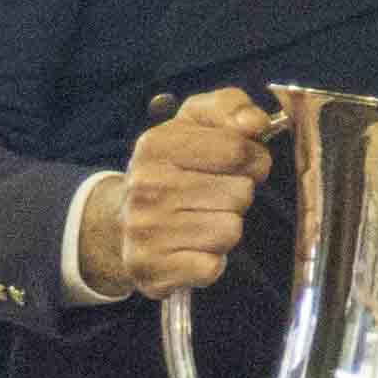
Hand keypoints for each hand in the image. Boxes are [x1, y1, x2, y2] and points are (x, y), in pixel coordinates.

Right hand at [79, 87, 271, 300]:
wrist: (122, 223)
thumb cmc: (172, 169)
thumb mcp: (194, 124)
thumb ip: (230, 107)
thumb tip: (255, 122)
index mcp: (155, 145)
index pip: (237, 148)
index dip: (253, 158)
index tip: (241, 164)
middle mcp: (145, 186)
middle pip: (240, 192)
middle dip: (238, 194)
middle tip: (215, 196)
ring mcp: (145, 230)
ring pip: (230, 230)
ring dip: (226, 227)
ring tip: (203, 220)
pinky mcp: (152, 270)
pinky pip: (213, 266)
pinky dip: (211, 261)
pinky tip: (193, 249)